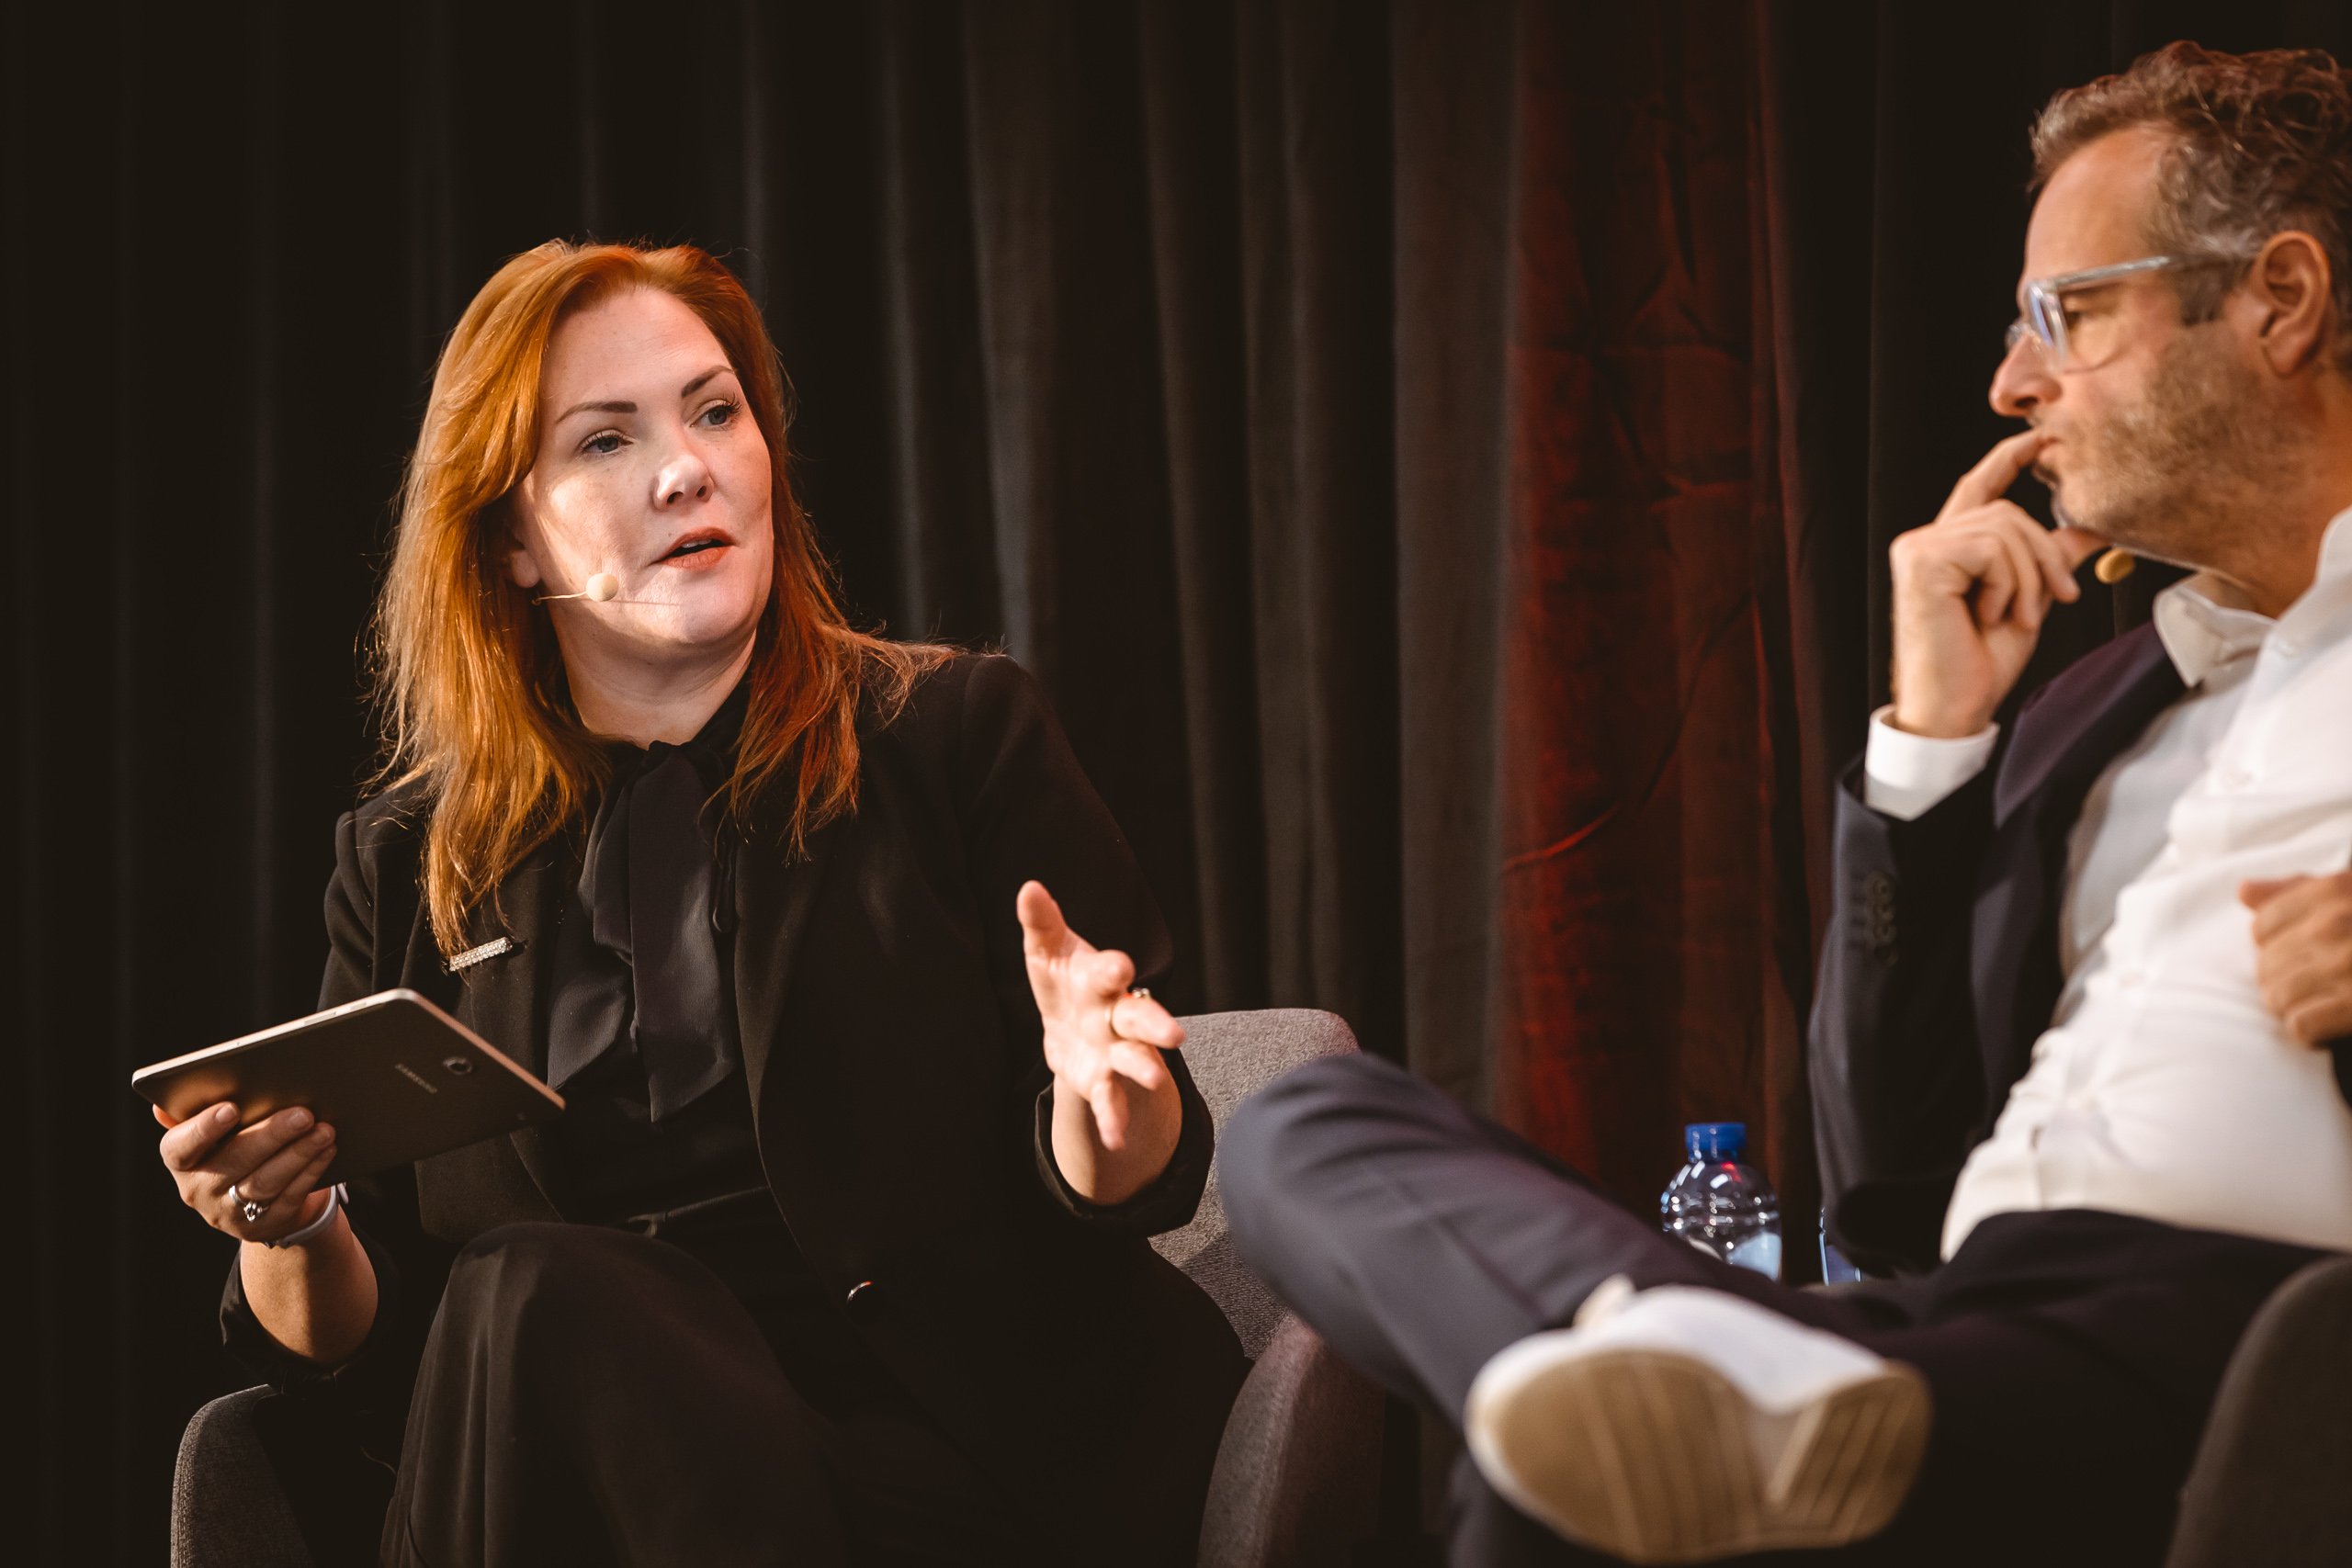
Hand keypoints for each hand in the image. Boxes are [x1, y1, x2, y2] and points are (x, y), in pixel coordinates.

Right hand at [154, 1101, 338, 1244]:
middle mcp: (200, 1190)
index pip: (181, 1147)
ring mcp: (230, 1212)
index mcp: (181, 1161)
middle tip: (303, 1113)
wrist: (250, 1199)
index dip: (203, 1129)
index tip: (231, 1108)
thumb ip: (192, 1112)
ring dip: (299, 1153)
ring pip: (267, 1182)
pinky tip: (327, 1150)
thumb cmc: (230, 1146)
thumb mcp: (210, 1132)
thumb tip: (161, 1106)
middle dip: (272, 1135)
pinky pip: (289, 1196)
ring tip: (324, 1130)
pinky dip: (311, 1171)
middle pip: (236, 1162)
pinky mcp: (263, 1225)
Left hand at [1018, 880, 1183, 1201]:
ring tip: (1156, 1081)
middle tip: (1175, 1034)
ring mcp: (1114, 1050)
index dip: (1114, 968)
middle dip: (1155, 1024)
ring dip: (1146, 1069)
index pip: (1109, 971)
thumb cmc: (1063, 978)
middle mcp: (1114, 1015)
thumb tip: (1028, 888)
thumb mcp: (1047, 950)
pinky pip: (1111, 1100)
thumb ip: (1041, 922)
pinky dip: (1114, 1119)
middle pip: (1139, 1017)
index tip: (1121, 966)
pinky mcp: (1103, 1080)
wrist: (1068, 1024)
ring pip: (1135, 1059)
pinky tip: (1115, 1140)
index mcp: (1098, 980)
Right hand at [1889, 430, 2105, 737]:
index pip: (1979, 486)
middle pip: (2008, 512)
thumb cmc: (1980, 662)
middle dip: (2045, 555)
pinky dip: (2008, 584)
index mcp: (1948, 547)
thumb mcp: (2030, 600)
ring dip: (2028, 577)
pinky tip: (1990, 614)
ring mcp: (1919, 548)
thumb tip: (2095, 527)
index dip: (2010, 456)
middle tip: (2061, 599)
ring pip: (2005, 528)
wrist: (1952, 706)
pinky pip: (1991, 548)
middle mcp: (1926, 540)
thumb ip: (2050, 559)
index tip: (2045, 434)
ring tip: (2015, 617)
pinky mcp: (1921, 560)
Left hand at [2242, 873, 2351, 1045]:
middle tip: (2319, 993)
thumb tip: (2244, 893)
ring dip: (2297, 1010)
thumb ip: (2300, 891)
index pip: (2262, 928)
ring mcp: (2349, 965)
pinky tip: (2333, 1030)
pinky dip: (2312, 1034)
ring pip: (2277, 997)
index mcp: (2335, 891)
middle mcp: (2337, 922)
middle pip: (2266, 966)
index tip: (2307, 960)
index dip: (2280, 950)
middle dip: (2286, 985)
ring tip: (2325, 1009)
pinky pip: (2301, 1026)